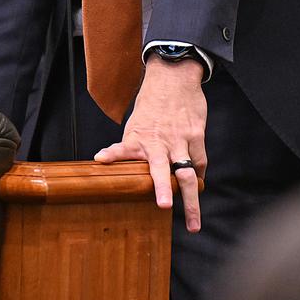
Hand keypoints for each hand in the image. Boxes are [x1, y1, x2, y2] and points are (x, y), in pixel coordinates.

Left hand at [94, 55, 206, 230]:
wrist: (174, 76)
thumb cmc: (152, 103)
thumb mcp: (136, 123)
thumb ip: (132, 147)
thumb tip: (114, 164)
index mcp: (140, 137)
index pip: (123, 147)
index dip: (112, 153)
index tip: (100, 159)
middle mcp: (160, 141)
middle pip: (161, 168)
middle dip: (162, 188)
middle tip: (164, 206)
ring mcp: (180, 139)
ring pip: (187, 173)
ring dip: (191, 199)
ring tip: (193, 223)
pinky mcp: (196, 136)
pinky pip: (199, 162)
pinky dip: (198, 176)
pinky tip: (198, 185)